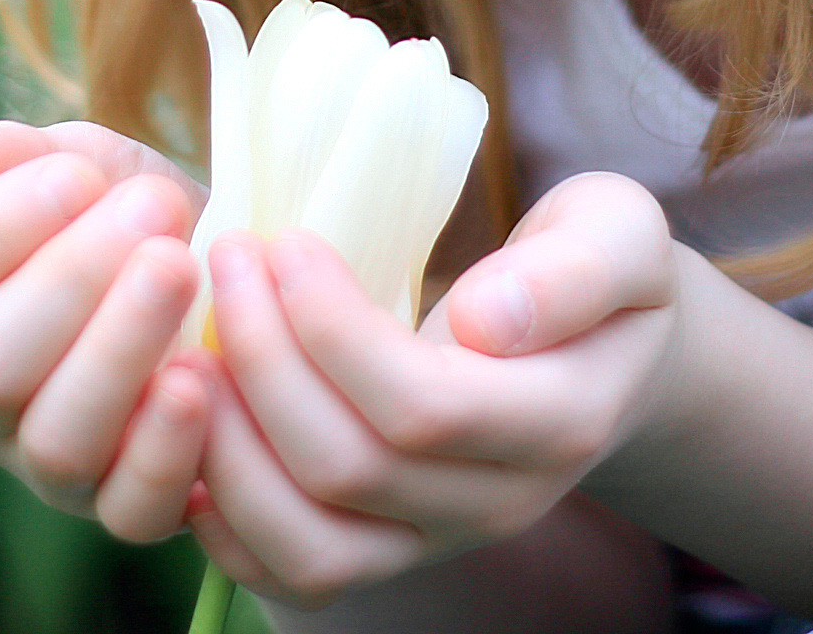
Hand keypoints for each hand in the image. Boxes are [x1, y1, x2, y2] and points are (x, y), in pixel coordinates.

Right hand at [0, 120, 216, 539]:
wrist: (209, 254)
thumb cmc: (117, 209)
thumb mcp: (72, 162)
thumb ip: (11, 158)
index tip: (75, 176)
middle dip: (73, 280)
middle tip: (151, 208)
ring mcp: (47, 462)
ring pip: (59, 440)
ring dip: (122, 350)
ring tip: (179, 266)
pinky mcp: (124, 503)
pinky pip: (130, 510)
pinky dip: (164, 451)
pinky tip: (199, 378)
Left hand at [190, 171, 679, 607]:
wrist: (599, 350)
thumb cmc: (589, 270)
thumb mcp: (617, 236)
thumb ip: (574, 272)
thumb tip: (487, 321)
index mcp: (559, 422)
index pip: (424, 407)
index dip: (333, 330)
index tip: (285, 240)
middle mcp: (498, 504)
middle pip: (350, 470)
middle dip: (264, 358)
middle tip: (227, 258)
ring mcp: (436, 540)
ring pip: (309, 544)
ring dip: (227, 445)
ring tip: (195, 344)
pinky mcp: (384, 552)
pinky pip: (290, 575)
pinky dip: (224, 516)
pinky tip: (198, 425)